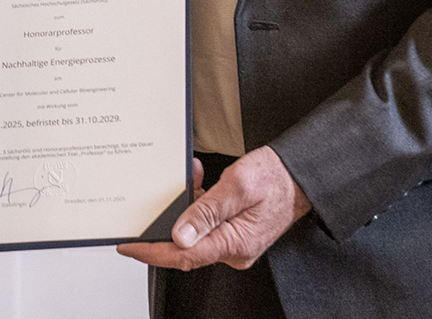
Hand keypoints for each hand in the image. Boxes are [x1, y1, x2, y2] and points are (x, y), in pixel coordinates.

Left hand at [117, 145, 310, 271]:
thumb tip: (181, 235)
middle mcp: (234, 249)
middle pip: (186, 246)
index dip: (153, 252)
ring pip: (195, 230)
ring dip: (185, 205)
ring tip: (188, 177)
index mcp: (235, 243)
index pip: (184, 255)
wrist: (301, 175)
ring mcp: (235, 241)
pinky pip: (207, 222)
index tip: (129, 246)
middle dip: (167, 223)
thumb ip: (207, 211)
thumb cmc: (276, 178)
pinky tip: (199, 181)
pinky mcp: (235, 231)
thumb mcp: (237, 186)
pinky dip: (198, 202)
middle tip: (147, 208)